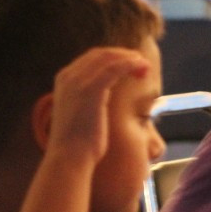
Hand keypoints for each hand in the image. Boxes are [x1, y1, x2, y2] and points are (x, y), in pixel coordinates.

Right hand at [44, 47, 149, 164]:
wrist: (70, 157)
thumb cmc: (79, 142)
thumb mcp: (79, 113)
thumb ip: (89, 100)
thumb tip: (105, 98)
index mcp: (64, 80)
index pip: (92, 58)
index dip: (114, 58)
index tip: (131, 65)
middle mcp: (69, 76)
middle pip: (101, 54)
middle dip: (124, 55)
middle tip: (142, 65)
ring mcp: (78, 81)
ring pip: (110, 58)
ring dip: (130, 59)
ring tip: (145, 68)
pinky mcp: (91, 89)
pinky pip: (115, 68)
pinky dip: (130, 65)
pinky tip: (142, 69)